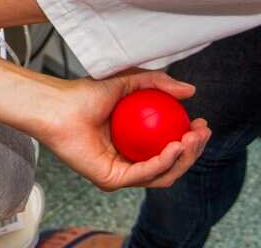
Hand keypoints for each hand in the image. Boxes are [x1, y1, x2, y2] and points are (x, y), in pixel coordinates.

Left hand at [36, 70, 211, 190]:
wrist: (58, 105)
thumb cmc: (85, 92)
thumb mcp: (129, 80)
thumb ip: (158, 82)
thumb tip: (191, 90)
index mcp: (134, 143)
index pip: (170, 146)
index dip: (191, 139)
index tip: (201, 122)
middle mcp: (129, 160)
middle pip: (171, 164)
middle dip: (194, 151)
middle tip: (202, 131)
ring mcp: (120, 172)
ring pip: (163, 174)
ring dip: (184, 158)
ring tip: (191, 138)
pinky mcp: (111, 180)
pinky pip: (144, 174)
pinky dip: (163, 162)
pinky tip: (175, 146)